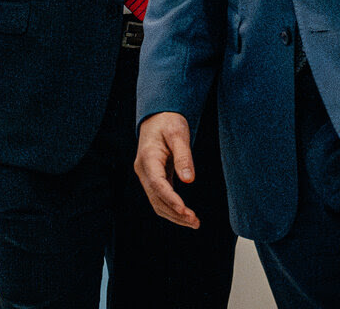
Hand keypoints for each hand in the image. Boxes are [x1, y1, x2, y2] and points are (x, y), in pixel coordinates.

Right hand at [134, 111, 200, 227]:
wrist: (158, 116)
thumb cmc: (169, 121)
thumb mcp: (179, 133)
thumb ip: (184, 156)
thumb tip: (189, 181)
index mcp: (148, 158)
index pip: (158, 184)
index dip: (171, 200)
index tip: (185, 211)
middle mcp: (143, 170)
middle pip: (156, 199)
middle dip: (175, 213)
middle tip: (195, 222)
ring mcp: (146, 175)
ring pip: (157, 202)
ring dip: (174, 214)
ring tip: (194, 222)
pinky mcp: (153, 177)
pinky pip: (160, 197)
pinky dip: (172, 207)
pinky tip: (185, 213)